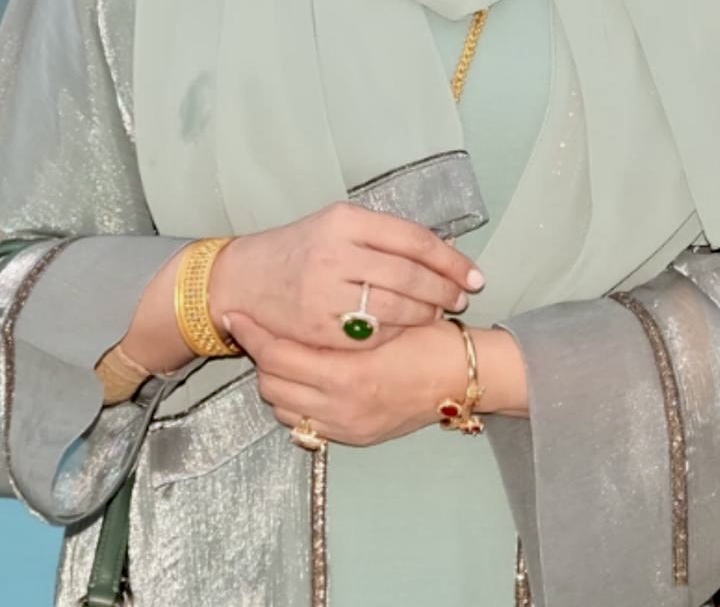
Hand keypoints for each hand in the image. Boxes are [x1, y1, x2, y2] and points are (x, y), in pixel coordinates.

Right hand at [208, 201, 485, 351]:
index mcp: (346, 220)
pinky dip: (396, 333)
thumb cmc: (300, 248)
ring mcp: (325, 292)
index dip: (450, 260)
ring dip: (425, 313)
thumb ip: (383, 236)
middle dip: (443, 290)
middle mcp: (336, 253)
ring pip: (395, 307)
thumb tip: (442, 252)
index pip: (413, 240)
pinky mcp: (318, 328)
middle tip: (462, 298)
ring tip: (438, 313)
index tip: (474, 275)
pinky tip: (407, 330)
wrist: (244, 278)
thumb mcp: (337, 224)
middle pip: (409, 275)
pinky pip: (371, 335)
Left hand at [223, 310, 527, 445]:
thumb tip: (298, 298)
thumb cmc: (431, 337)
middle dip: (260, 356)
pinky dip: (294, 402)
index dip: (255, 334)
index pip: (279, 355)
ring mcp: (346, 426)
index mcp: (348, 372)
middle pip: (273, 384)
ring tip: (278, 351)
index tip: (237, 315)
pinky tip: (302, 378)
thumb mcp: (386, 315)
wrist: (465, 376)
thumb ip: (341, 315)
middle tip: (255, 329)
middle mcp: (341, 407)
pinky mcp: (354, 437)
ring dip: (275, 379)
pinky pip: (303, 425)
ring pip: (283, 407)